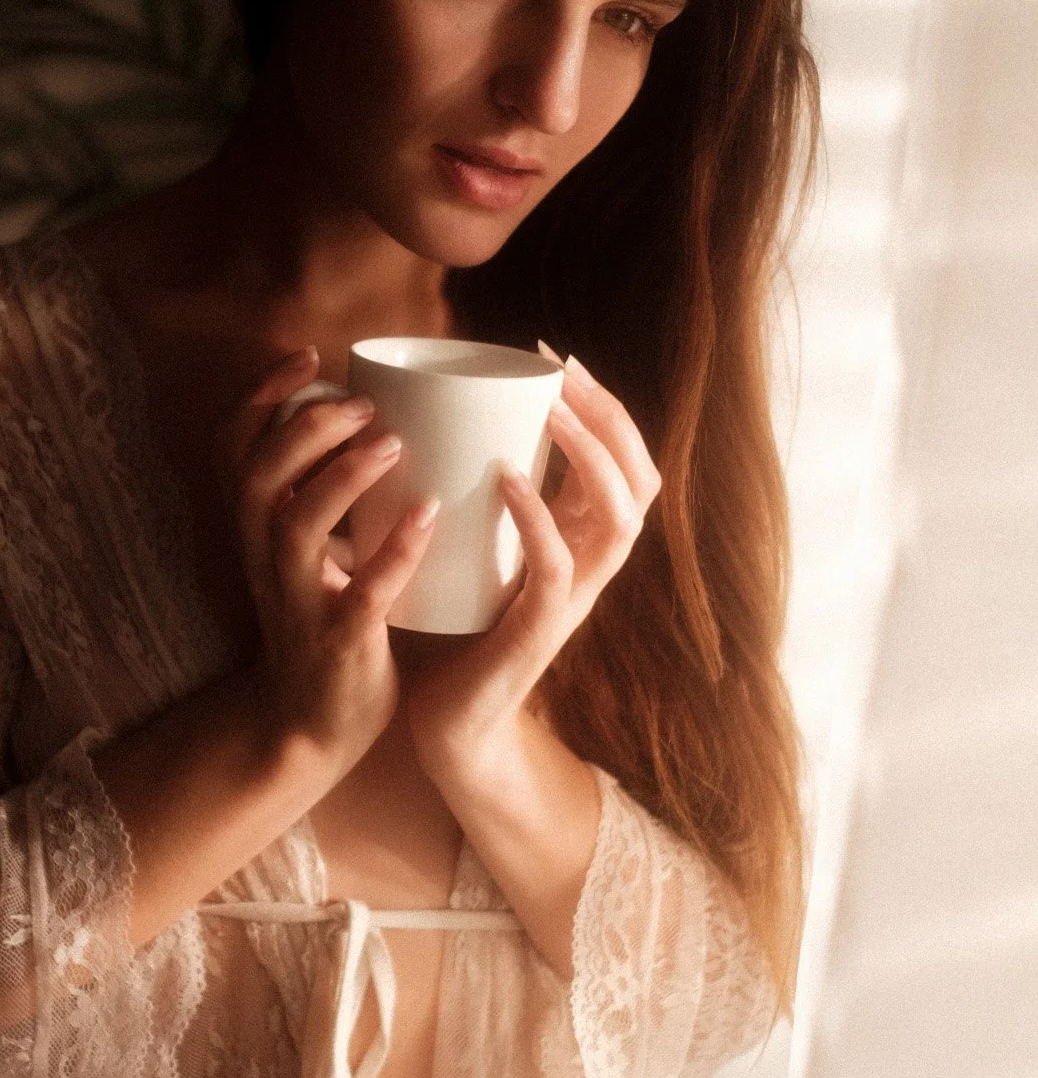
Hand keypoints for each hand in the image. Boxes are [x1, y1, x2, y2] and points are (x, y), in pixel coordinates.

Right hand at [219, 345, 439, 776]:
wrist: (313, 726)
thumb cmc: (325, 622)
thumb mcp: (309, 553)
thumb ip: (326, 494)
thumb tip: (374, 417)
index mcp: (256, 530)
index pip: (232, 448)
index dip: (262, 396)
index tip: (310, 356)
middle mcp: (264, 558)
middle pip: (258, 475)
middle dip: (307, 428)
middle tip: (365, 405)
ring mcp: (298, 601)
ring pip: (296, 525)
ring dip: (342, 476)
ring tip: (391, 443)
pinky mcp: (339, 641)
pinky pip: (361, 591)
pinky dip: (393, 549)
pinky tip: (427, 514)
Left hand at [402, 348, 660, 779]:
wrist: (442, 723)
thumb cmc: (451, 627)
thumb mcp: (474, 545)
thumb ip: (476, 492)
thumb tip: (437, 415)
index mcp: (578, 541)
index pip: (623, 461)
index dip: (601, 404)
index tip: (551, 354)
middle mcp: (589, 566)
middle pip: (640, 478)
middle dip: (608, 415)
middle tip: (561, 370)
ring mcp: (573, 600)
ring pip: (620, 518)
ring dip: (589, 456)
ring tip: (551, 410)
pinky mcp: (540, 633)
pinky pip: (559, 570)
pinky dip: (538, 519)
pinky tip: (507, 479)